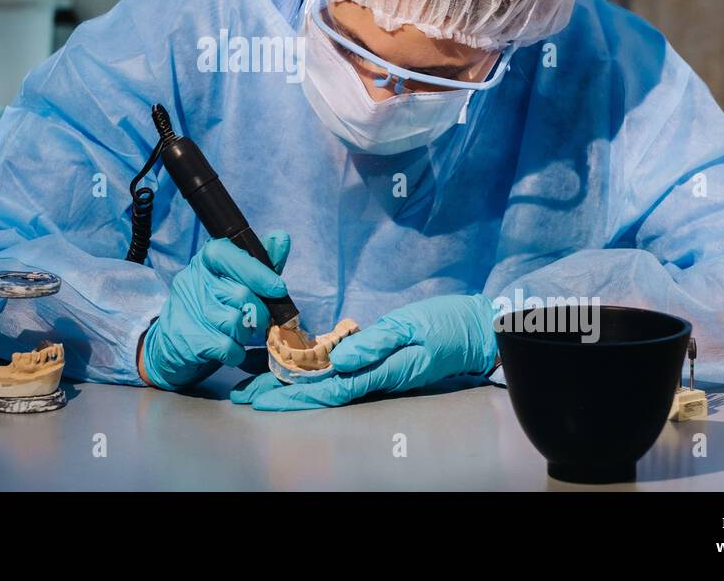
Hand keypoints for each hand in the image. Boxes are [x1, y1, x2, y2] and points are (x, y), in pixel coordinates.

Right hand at [140, 232, 289, 389]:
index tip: (278, 289)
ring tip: (241, 334)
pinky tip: (231, 350)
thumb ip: (259, 263)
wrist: (171, 346)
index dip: (256, 271)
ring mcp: (189, 310)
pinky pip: (227, 347)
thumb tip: (281, 238)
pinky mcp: (189, 339)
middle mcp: (193, 280)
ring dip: (247, 334)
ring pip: (236, 322)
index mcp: (205, 262)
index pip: (226, 254)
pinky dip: (237, 353)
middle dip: (260, 313)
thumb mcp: (233, 282)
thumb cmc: (211, 308)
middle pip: (241, 294)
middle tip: (259, 321)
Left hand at [231, 293, 496, 410]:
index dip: (291, 395)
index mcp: (381, 372)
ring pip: (329, 385)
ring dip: (294, 387)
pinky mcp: (383, 364)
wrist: (479, 330)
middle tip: (245, 397)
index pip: (326, 390)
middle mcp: (376, 379)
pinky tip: (299, 373)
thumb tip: (338, 359)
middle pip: (320, 393)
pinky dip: (316, 375)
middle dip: (282, 396)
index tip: (260, 398)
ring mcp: (379, 373)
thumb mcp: (413, 327)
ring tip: (260, 387)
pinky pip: (343, 375)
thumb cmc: (448, 325)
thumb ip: (376, 343)